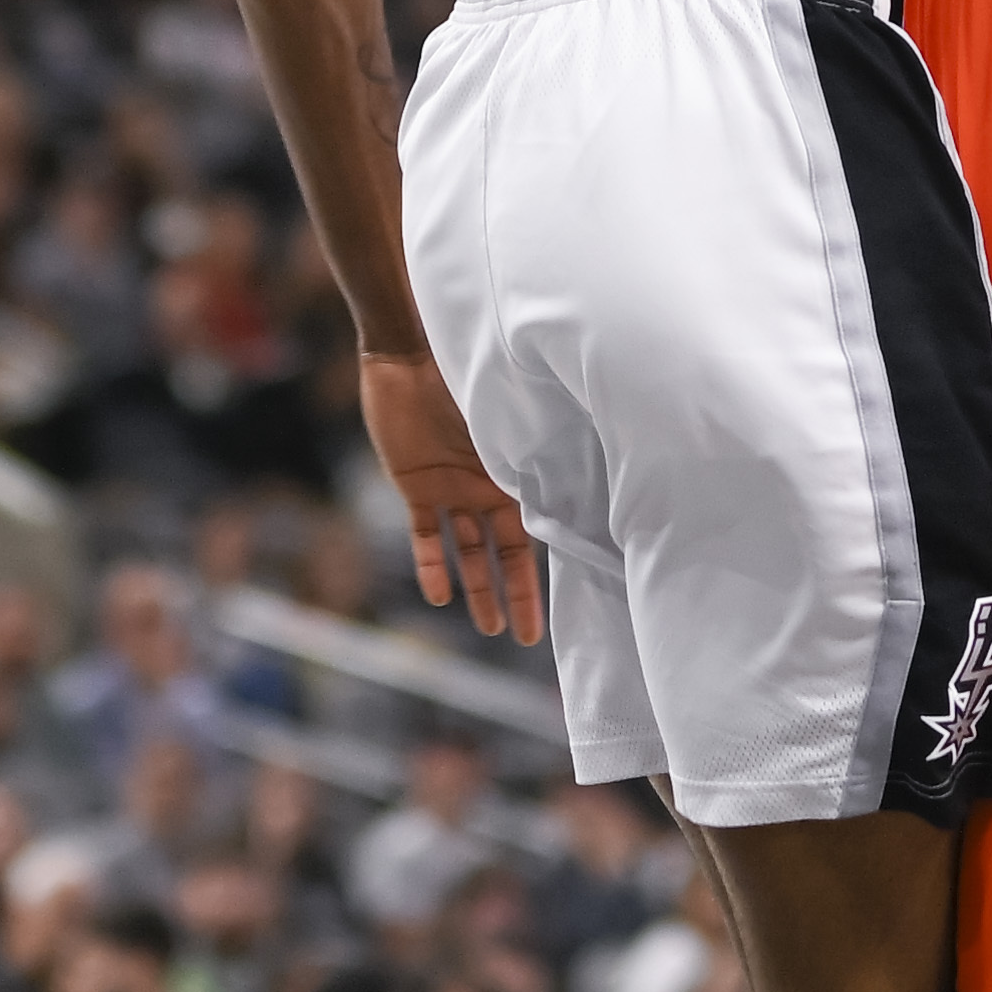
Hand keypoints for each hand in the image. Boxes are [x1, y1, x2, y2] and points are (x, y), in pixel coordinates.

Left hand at [361, 349, 544, 643]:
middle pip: (506, 554)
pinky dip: (431, 566)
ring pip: (469, 552)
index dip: (547, 566)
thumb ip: (531, 448)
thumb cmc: (464, 374)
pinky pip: (424, 537)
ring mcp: (452, 490)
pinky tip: (440, 597)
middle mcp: (488, 488)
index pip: (536, 531)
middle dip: (518, 595)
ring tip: (490, 626)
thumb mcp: (506, 416)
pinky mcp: (415, 488)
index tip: (564, 594)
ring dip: (478, 590)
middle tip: (525, 637)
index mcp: (515, 473)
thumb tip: (580, 468)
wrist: (410, 354)